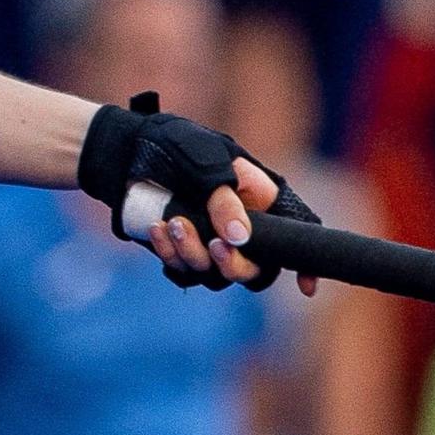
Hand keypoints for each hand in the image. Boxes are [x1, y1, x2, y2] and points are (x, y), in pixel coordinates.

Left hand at [80, 93, 319, 294]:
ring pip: (214, 276)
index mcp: (264, 203)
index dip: (304, 264)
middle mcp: (242, 230)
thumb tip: (239, 239)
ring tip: (175, 223)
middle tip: (214, 244)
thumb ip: (225, 200)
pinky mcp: (180, 251)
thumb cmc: (179, 146)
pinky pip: (181, 270)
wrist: (129, 148)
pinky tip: (157, 228)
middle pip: (255, 272)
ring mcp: (211, 244)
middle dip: (235, 265)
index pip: (297, 236)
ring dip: (194, 255)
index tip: (305, 287)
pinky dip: (170, 254)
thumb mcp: (209, 162)